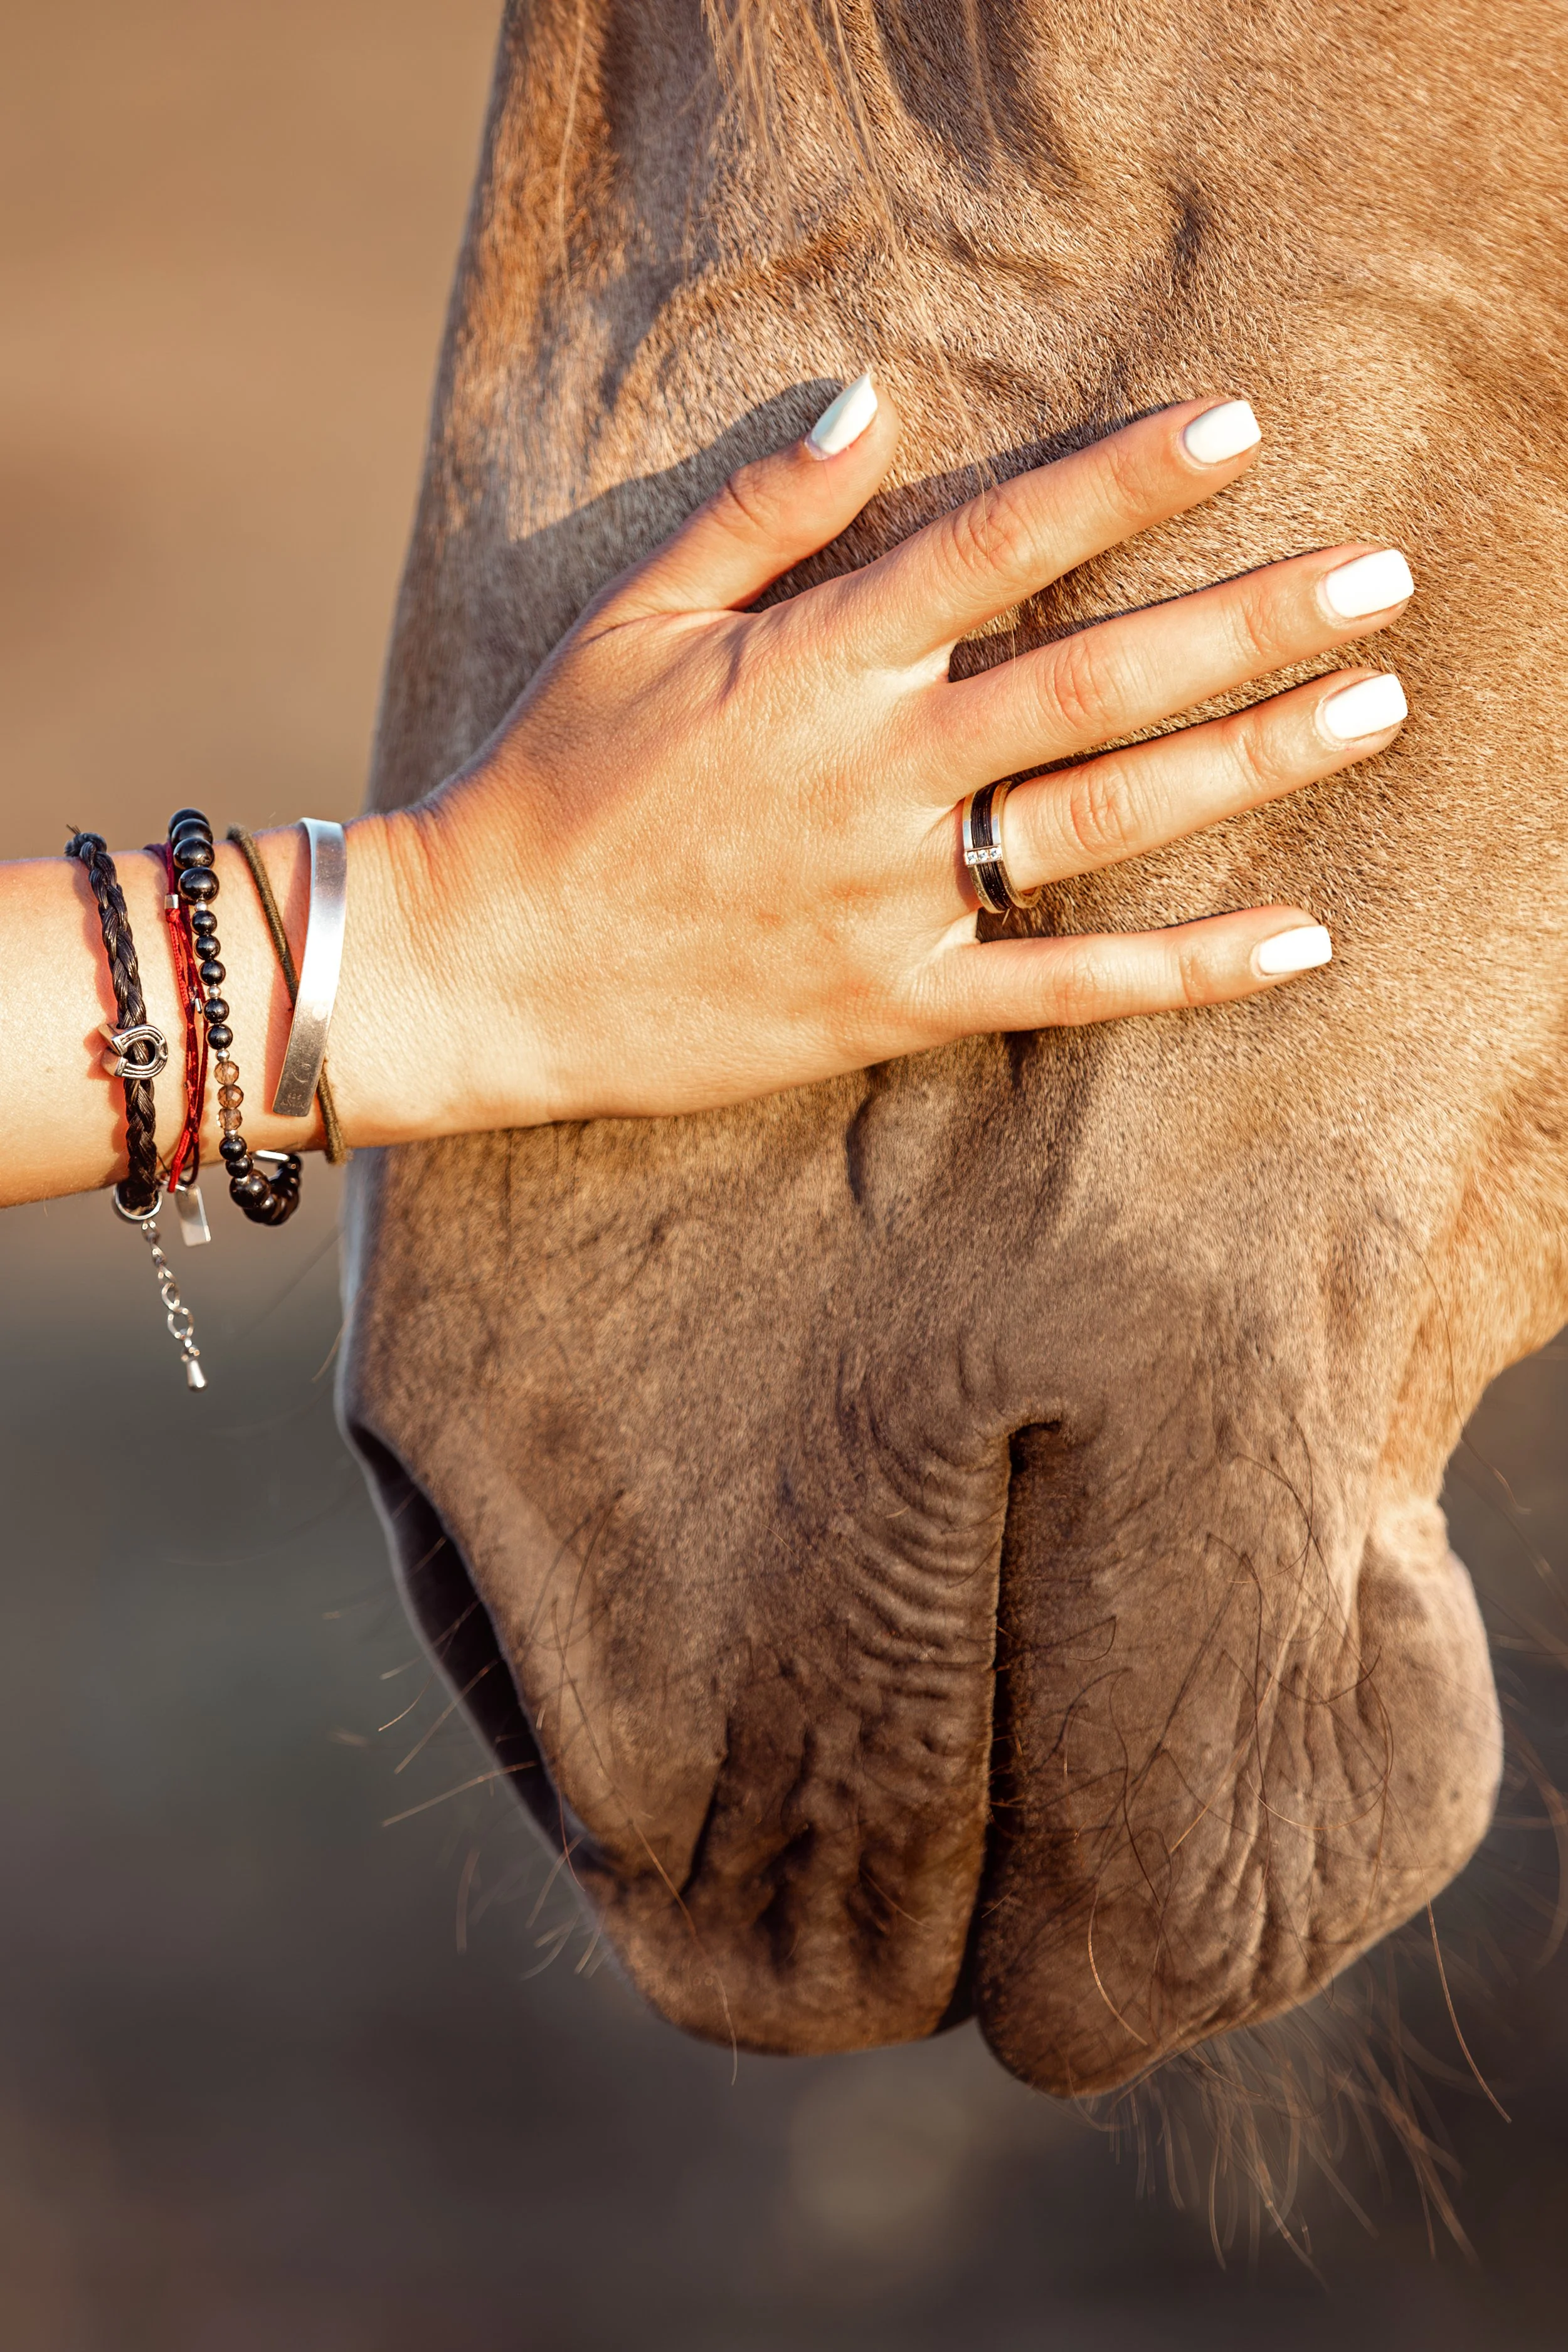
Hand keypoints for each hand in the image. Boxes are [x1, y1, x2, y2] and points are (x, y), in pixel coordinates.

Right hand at [404, 379, 1410, 1133]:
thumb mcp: (631, 620)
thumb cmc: (549, 782)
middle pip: (1095, 680)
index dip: (1124, 481)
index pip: (998, 546)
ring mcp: (893, 894)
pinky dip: (1186, 969)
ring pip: (1105, 818)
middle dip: (1249, 620)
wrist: (483, 969)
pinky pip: (1067, 989)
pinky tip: (1299, 937)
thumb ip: (754, 512)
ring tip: (1372, 710)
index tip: (1236, 427)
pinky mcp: (897, 1002)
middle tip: (1380, 577)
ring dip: (1250, 760)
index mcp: (812, 664)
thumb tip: (869, 400)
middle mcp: (874, 771)